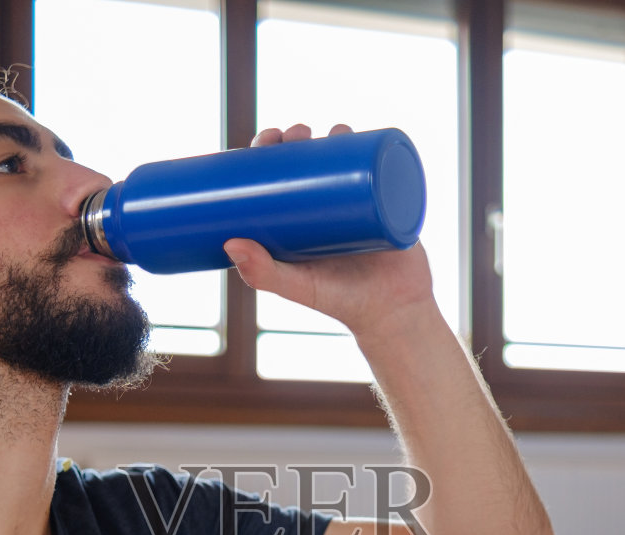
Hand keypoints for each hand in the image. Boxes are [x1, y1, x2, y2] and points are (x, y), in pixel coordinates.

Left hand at [224, 124, 436, 339]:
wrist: (395, 312)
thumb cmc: (341, 302)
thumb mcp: (298, 287)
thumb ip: (263, 273)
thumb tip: (229, 243)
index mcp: (297, 222)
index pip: (276, 179)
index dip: (266, 155)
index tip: (260, 142)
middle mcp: (326, 209)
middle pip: (307, 162)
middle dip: (297, 139)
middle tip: (294, 134)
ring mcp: (357, 204)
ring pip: (342, 160)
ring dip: (333, 135)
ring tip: (330, 131)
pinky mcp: (388, 204)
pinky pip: (379, 170)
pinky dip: (372, 147)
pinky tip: (360, 132)